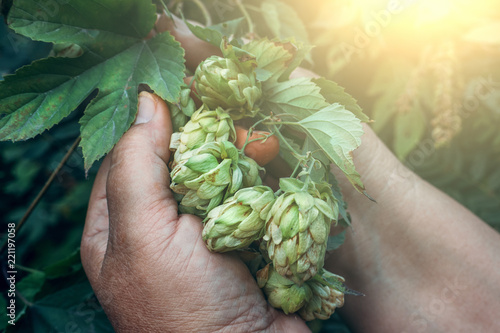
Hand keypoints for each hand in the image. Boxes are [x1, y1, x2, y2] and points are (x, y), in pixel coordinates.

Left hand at [80, 92, 309, 331]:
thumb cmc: (184, 307)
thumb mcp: (143, 235)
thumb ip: (137, 166)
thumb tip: (145, 99)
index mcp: (118, 226)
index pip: (128, 154)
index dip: (155, 121)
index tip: (187, 92)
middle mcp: (157, 228)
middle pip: (177, 162)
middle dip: (207, 139)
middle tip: (235, 119)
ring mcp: (203, 233)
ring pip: (218, 175)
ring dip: (240, 156)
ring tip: (263, 140)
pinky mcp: (241, 238)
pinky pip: (249, 195)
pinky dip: (262, 179)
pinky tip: (276, 162)